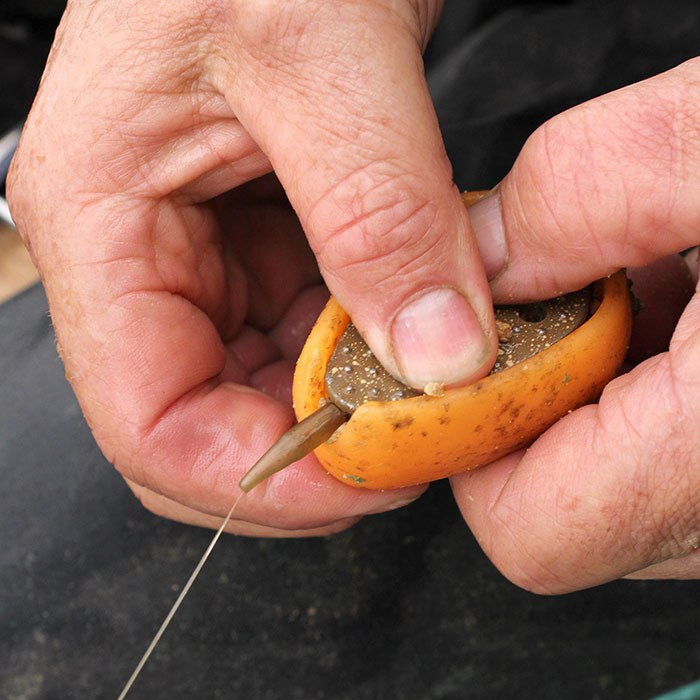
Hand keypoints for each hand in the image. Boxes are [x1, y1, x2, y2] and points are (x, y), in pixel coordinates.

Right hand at [8, 1, 498, 534]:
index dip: (253, 479)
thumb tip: (436, 357)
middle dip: (307, 453)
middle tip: (409, 446)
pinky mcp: (259, 245)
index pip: (147, 423)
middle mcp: (140, 256)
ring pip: (260, 389)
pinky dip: (361, 353)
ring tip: (422, 382)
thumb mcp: (324, 50)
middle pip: (204, 423)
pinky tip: (414, 329)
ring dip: (343, 403)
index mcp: (100, 224)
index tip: (364, 482)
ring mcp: (200, 256)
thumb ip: (380, 212)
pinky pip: (302, 336)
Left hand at [455, 58, 699, 588]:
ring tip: (660, 292)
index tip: (482, 342)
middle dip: (540, 401)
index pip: (531, 528)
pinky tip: (694, 313)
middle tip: (581, 294)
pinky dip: (648, 395)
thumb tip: (473, 264)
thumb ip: (569, 201)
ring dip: (597, 394)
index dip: (477, 436)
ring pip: (612, 494)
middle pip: (563, 516)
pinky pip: (661, 469)